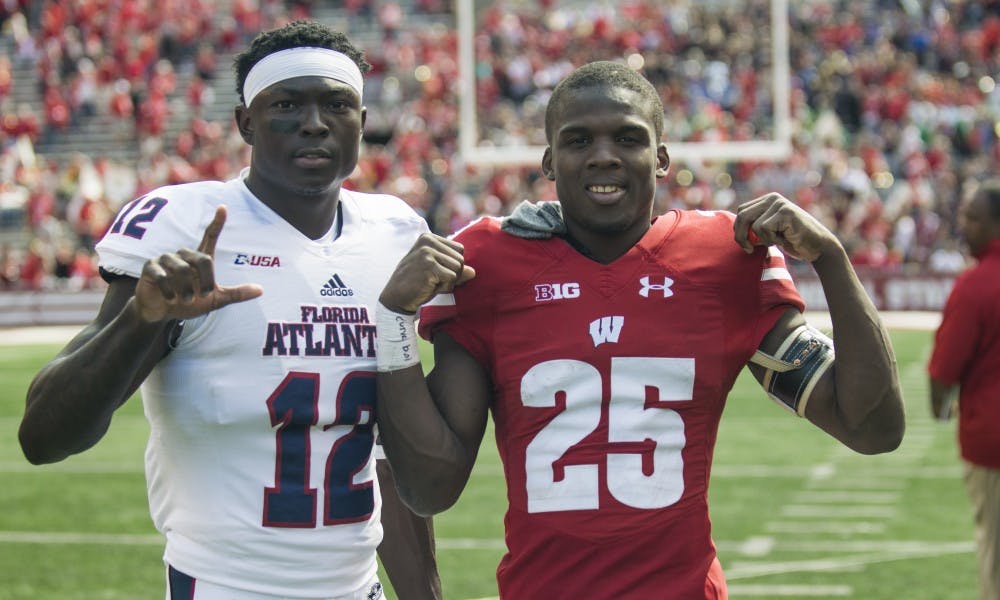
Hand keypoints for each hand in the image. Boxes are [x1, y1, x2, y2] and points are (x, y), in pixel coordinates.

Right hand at [133, 205, 263, 321]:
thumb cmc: (188, 303)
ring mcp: (165, 259)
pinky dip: (170, 292)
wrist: (162, 313)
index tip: (223, 207)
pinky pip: (163, 276)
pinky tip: (170, 299)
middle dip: (205, 282)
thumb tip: (262, 290)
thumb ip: (236, 294)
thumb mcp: (215, 301)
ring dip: (187, 290)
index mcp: (199, 259)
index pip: (210, 236)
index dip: (217, 223)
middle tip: (201, 296)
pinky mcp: (150, 268)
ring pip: (182, 269)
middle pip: (203, 259)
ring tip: (186, 300)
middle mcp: (183, 254)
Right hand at [380, 233, 475, 313]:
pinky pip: (452, 278)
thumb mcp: (435, 271)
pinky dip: (444, 288)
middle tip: (431, 279)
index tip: (434, 272)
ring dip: (448, 282)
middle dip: (451, 274)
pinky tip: (429, 287)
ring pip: (458, 268)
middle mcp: (428, 241)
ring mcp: (427, 253)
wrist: (395, 297)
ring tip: (430, 282)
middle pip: (460, 259)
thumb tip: (473, 272)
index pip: (459, 250)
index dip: (452, 265)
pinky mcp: (429, 266)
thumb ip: (453, 268)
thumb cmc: (416, 283)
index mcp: (428, 237)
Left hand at [734, 193, 840, 261]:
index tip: (746, 244)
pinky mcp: (785, 212)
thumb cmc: (792, 241)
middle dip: (741, 236)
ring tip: (778, 240)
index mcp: (767, 200)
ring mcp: (779, 203)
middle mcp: (772, 198)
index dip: (739, 229)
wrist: (818, 247)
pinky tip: (785, 239)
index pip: (741, 211)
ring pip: (754, 225)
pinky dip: (771, 240)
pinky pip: (764, 229)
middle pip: (743, 216)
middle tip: (749, 249)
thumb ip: (754, 226)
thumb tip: (733, 229)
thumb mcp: (769, 231)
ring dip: (763, 240)